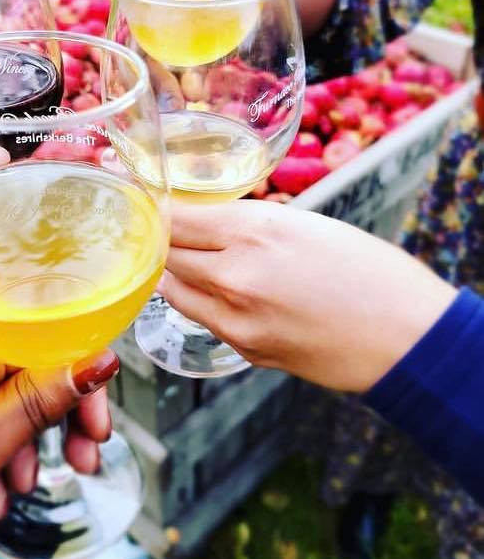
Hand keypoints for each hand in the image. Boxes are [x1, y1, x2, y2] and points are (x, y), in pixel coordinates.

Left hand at [159, 201, 456, 391]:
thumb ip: (246, 223)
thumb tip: (202, 223)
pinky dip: (202, 302)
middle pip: (166, 255)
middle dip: (162, 241)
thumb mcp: (304, 224)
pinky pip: (204, 319)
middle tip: (163, 232)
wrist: (406, 339)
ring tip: (187, 260)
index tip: (152, 207)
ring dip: (175, 273)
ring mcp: (236, 320)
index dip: (158, 211)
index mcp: (255, 232)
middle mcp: (235, 276)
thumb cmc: (367, 270)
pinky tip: (222, 293)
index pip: (177, 219)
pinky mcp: (244, 351)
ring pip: (175, 291)